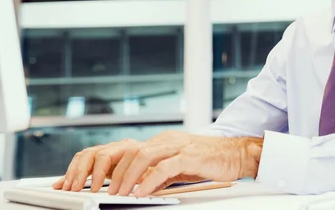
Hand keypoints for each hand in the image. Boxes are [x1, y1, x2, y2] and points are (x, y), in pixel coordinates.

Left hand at [52, 130, 262, 196]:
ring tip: (119, 194)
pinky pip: (165, 166)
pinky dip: (150, 180)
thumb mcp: (178, 167)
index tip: (97, 182)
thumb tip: (140, 187)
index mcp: (162, 142)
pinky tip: (143, 192)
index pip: (129, 151)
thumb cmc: (209, 161)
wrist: (237, 154)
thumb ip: (159, 173)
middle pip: (131, 152)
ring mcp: (179, 146)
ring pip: (144, 156)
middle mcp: (167, 140)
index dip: (110, 166)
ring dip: (128, 177)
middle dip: (114, 173)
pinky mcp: (191, 155)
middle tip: (104, 192)